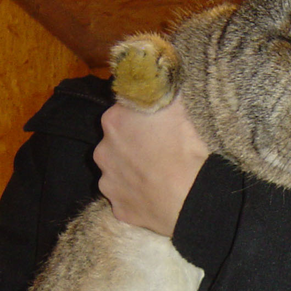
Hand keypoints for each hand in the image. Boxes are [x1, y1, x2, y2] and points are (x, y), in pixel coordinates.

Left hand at [93, 97, 208, 235]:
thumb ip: (158, 91)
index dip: (137, 118)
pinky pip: (125, 199)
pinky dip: (136, 197)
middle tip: (156, 151)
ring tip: (155, 176)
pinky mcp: (118, 208)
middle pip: (115, 143)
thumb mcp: (174, 107)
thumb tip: (157, 81)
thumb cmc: (182, 147)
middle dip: (131, 145)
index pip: (122, 112)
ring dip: (131, 172)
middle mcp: (102, 151)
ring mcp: (108, 182)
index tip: (153, 125)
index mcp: (113, 121)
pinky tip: (153, 195)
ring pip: (117, 172)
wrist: (189, 197)